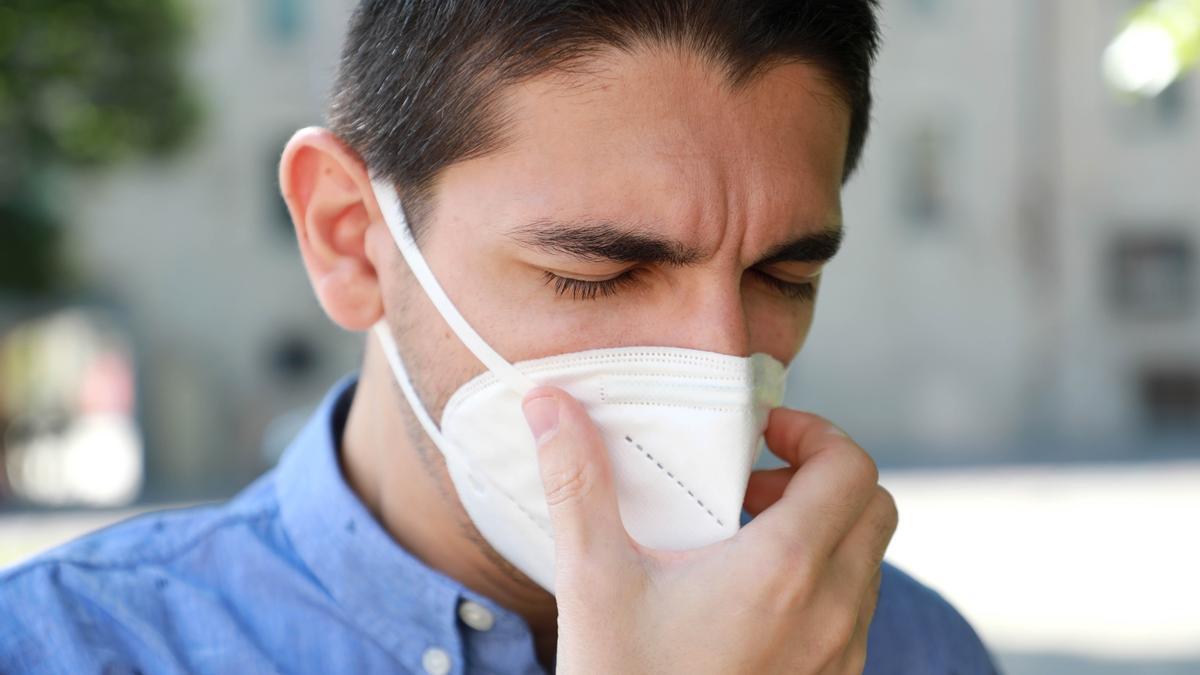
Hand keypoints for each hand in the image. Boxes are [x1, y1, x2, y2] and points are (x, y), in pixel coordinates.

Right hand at [521, 387, 897, 674]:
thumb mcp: (594, 580)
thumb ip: (578, 483)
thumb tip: (550, 405)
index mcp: (784, 569)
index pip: (851, 467)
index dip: (814, 434)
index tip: (761, 438)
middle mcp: (830, 610)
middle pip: (875, 507)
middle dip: (820, 478)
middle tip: (751, 487)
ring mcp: (839, 654)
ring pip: (867, 561)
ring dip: (822, 531)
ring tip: (744, 541)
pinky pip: (853, 612)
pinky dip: (821, 583)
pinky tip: (750, 599)